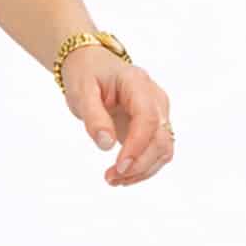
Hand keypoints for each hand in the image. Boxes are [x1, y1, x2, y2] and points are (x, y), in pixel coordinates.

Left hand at [61, 45, 174, 186]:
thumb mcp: (82, 92)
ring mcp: (159, 113)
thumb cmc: (87, 75)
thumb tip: (106, 144)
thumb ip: (93, 116)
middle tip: (110, 178)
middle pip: (161, 138)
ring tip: (113, 179)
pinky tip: (122, 176)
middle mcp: (155, 99)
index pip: (149, 118)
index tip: (120, 166)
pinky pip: (157, 152)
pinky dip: (143, 168)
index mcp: (138, 84)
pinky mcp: (154, 127)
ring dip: (142, 170)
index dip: (137, 146)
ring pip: (163, 149)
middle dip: (139, 164)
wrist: (93, 66)